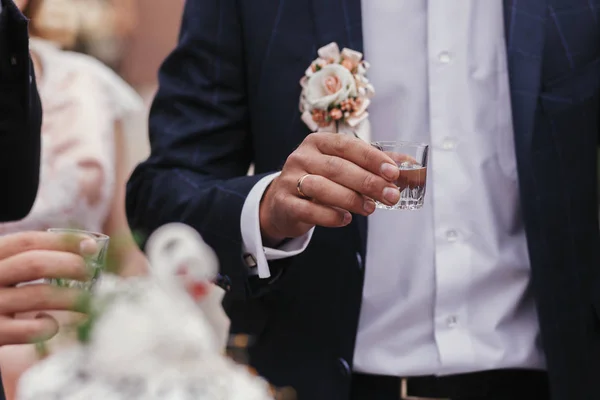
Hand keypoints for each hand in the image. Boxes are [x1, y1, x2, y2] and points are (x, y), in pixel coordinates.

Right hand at [0, 231, 93, 345]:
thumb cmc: (2, 299)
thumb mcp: (9, 273)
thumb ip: (34, 259)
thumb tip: (88, 246)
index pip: (26, 242)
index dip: (62, 241)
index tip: (91, 246)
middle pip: (34, 264)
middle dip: (71, 265)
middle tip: (89, 274)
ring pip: (39, 295)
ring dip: (72, 297)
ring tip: (87, 302)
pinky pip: (33, 329)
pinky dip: (51, 326)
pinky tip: (51, 325)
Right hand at [260, 132, 400, 241]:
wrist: (284, 203)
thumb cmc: (320, 181)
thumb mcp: (344, 168)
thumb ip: (374, 166)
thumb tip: (410, 166)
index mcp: (318, 142)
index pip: (348, 145)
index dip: (372, 158)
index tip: (394, 172)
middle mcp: (301, 157)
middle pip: (338, 168)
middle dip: (368, 182)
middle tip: (391, 196)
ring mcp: (290, 179)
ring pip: (322, 187)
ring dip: (351, 199)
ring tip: (370, 209)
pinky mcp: (284, 203)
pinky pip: (309, 209)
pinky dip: (330, 215)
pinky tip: (345, 219)